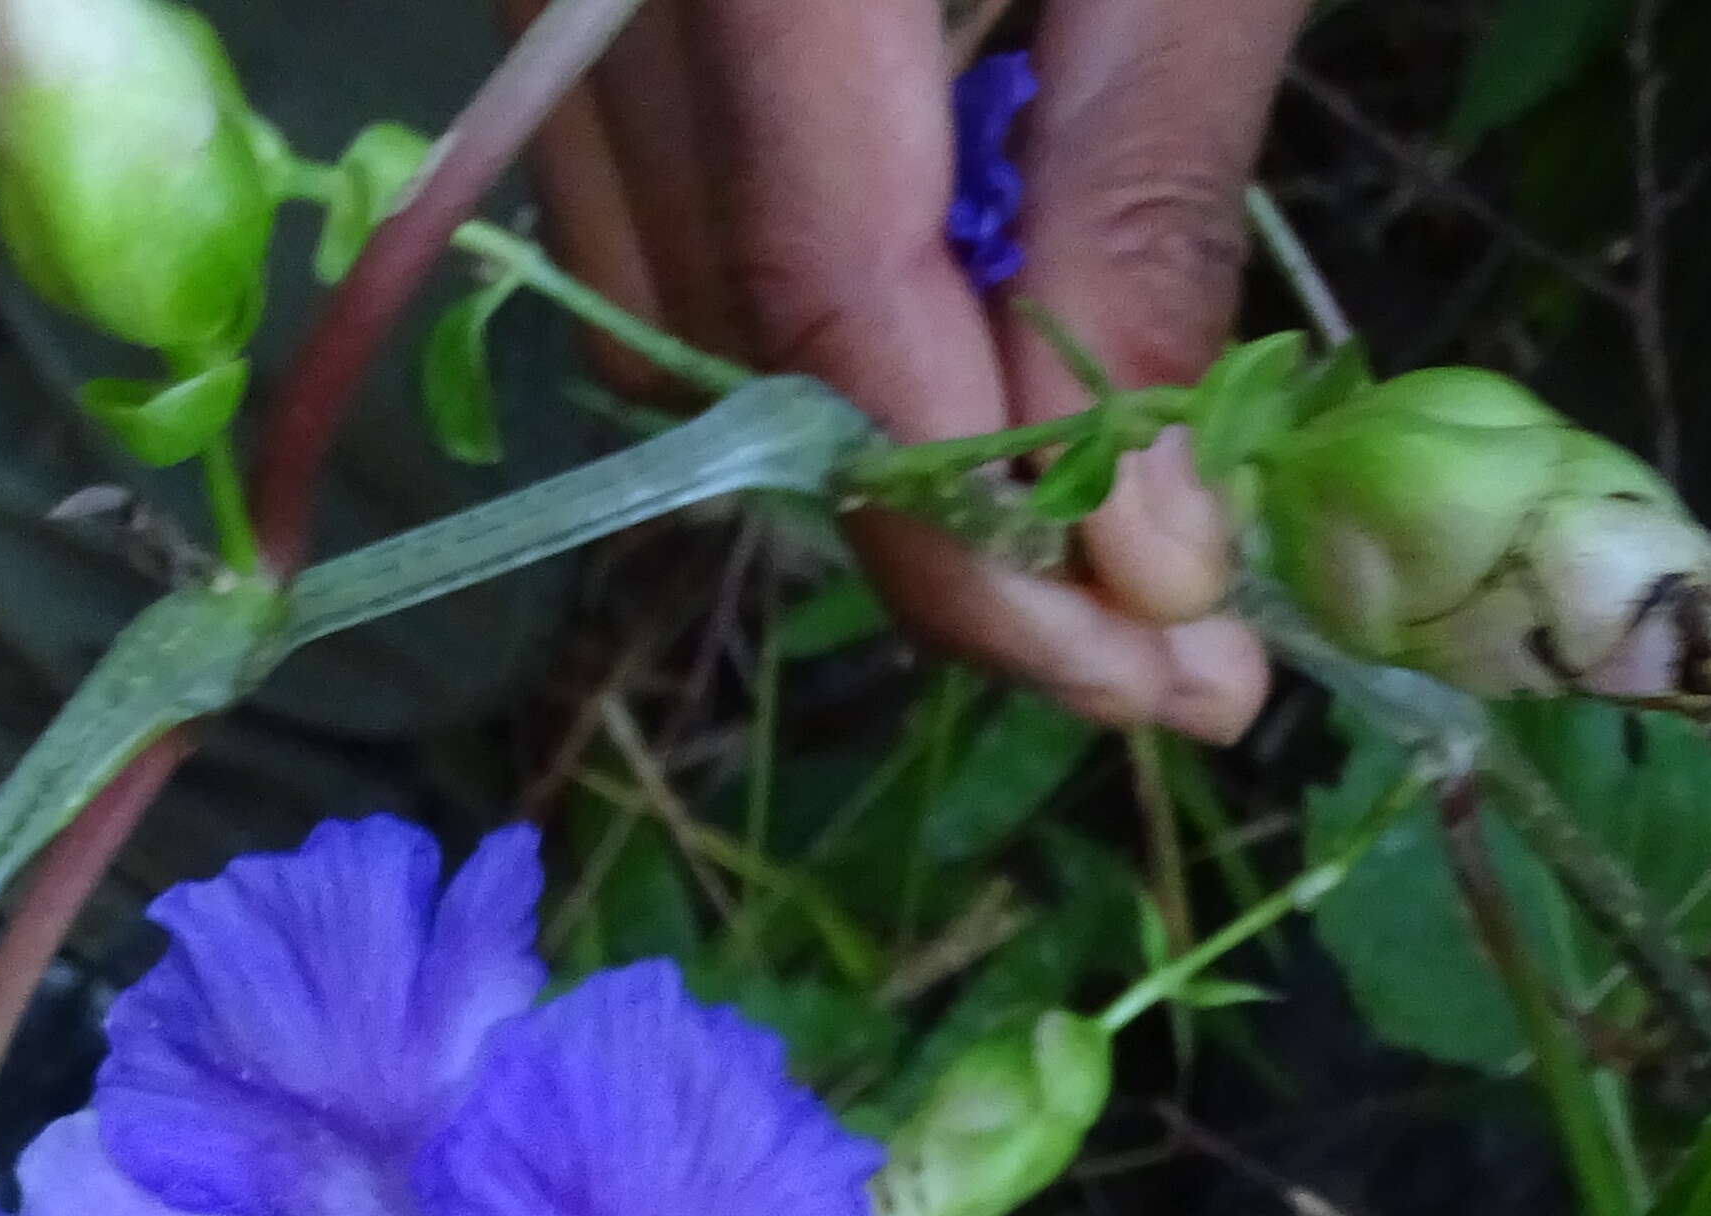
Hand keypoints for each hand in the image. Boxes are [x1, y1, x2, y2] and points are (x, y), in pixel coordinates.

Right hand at [533, 0, 1312, 737]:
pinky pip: (632, 221)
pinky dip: (795, 325)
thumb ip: (1144, 197)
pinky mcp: (557, 16)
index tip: (1150, 656)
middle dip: (944, 529)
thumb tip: (1143, 551)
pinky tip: (959, 351)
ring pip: (651, 315)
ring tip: (1084, 525)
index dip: (979, 515)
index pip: (815, 292)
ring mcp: (545, 7)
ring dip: (863, 448)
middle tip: (1165, 651)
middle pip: (722, 343)